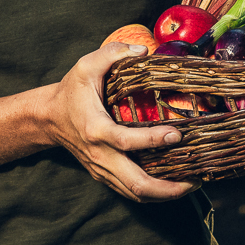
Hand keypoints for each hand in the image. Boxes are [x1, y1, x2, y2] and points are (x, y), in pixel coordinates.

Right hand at [45, 42, 196, 202]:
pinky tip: (172, 184)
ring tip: (191, 184)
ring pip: (136, 194)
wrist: (48, 119)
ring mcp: (102, 169)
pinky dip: (154, 194)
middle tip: (195, 179)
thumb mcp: (85, 66)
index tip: (177, 134)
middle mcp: (100, 155)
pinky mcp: (104, 175)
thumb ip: (112, 53)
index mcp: (95, 129)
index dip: (153, 140)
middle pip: (136, 185)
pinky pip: (131, 192)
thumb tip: (143, 50)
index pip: (126, 141)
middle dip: (169, 188)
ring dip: (165, 194)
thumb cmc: (70, 93)